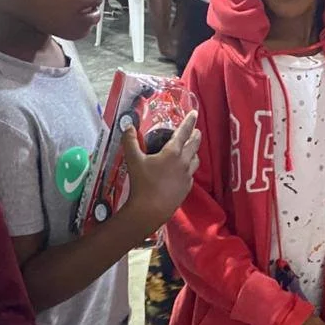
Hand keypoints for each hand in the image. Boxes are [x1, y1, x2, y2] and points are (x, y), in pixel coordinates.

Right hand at [122, 111, 200, 229]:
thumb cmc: (142, 184)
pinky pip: (191, 174)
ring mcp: (187, 176)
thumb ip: (130, 141)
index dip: (189, 121)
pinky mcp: (186, 188)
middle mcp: (184, 162)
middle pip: (194, 144)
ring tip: (190, 149)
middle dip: (195, 135)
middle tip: (195, 130)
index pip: (184, 132)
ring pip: (196, 159)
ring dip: (194, 152)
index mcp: (173, 152)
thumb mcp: (133, 160)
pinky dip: (189, 168)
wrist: (150, 210)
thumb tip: (128, 126)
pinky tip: (183, 170)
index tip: (194, 113)